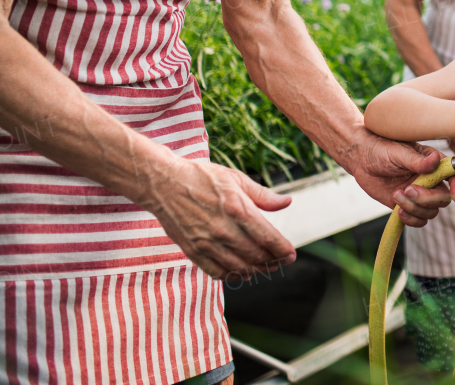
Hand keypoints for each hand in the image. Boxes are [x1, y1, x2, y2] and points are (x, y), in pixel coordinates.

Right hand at [146, 160, 296, 280]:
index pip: (268, 237)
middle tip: (280, 261)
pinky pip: (216, 272)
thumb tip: (286, 202)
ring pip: (238, 267)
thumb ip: (263, 195)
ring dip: (255, 270)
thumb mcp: (236, 179)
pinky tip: (241, 273)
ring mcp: (206, 242)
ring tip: (265, 267)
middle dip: (272, 261)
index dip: (282, 249)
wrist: (164, 183)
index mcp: (238, 209)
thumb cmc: (202, 177)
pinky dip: (232, 276)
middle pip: (255, 255)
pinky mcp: (192, 250)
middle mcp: (223, 229)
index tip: (291, 254)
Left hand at [339, 129, 454, 227]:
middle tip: (407, 190)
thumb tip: (435, 160)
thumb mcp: (399, 152)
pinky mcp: (407, 206)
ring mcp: (419, 194)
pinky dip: (411, 220)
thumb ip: (417, 160)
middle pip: (443, 198)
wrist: (361, 159)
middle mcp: (430, 180)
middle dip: (427, 198)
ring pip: (431, 211)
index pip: (453, 175)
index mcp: (432, 163)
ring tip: (396, 195)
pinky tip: (399, 212)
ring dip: (415, 208)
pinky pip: (418, 220)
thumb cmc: (381, 148)